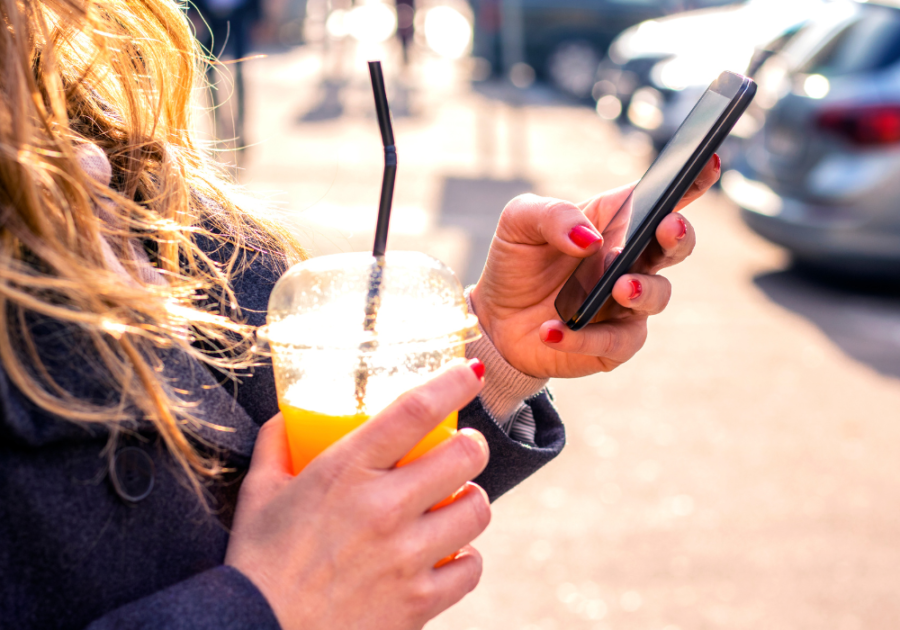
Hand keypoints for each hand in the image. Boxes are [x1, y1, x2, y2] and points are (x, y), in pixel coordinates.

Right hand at [226, 362, 490, 629]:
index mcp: (346, 471)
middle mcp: (383, 508)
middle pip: (465, 456)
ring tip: (455, 501)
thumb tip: (288, 417)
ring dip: (471, 500)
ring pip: (477, 509)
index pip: (415, 410)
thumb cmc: (258, 564)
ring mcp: (405, 557)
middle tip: (463, 448)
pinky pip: (471, 568)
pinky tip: (448, 553)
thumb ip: (276, 446)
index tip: (469, 369)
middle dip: (472, 446)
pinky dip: (464, 558)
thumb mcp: (259, 494)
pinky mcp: (418, 601)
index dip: (452, 382)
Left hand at [471, 156, 720, 378]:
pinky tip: (553, 329)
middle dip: (678, 235)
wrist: (495, 319)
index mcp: (617, 221)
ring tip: (617, 286)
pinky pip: (614, 341)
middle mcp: (632, 260)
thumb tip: (590, 238)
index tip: (707, 161)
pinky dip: (582, 337)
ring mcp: (628, 304)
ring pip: (657, 296)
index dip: (690, 180)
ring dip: (641, 290)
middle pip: (676, 244)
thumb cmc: (518, 262)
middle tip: (666, 227)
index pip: (660, 197)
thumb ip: (553, 215)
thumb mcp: (520, 223)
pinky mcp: (613, 343)